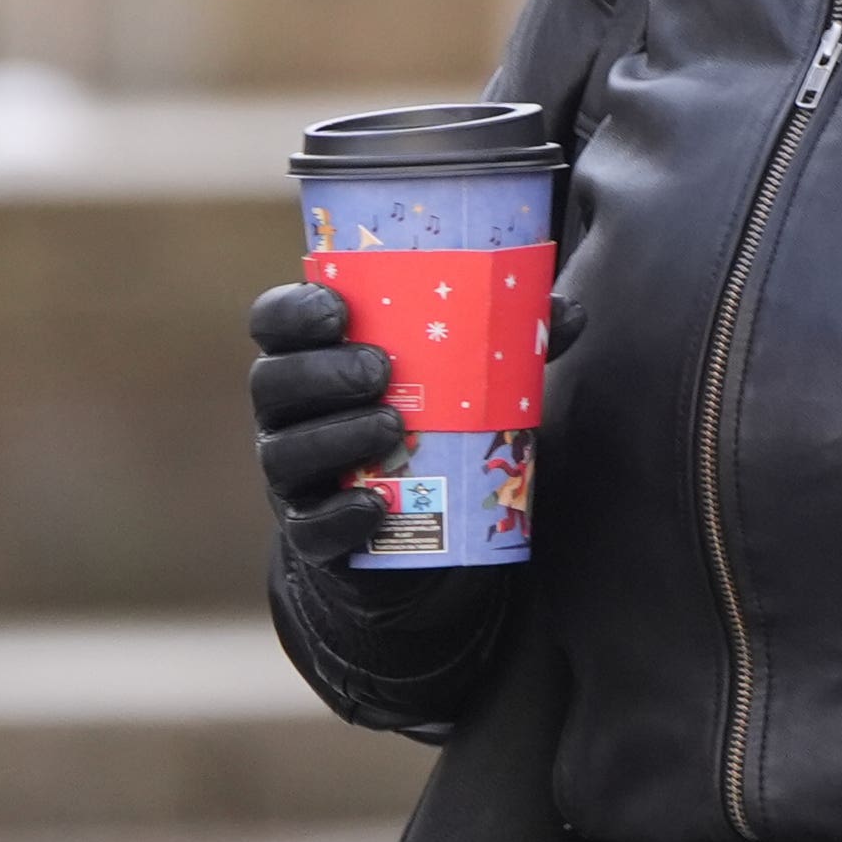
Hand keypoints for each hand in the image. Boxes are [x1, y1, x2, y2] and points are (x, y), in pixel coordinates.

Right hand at [248, 278, 585, 566]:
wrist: (416, 529)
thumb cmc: (430, 425)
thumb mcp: (462, 379)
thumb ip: (506, 342)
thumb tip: (569, 311)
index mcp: (313, 357)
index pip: (274, 321)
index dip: (293, 310)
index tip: (338, 308)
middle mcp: (289, 413)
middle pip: (272, 382)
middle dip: (321, 372)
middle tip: (381, 368)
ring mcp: (293, 476)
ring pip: (285, 453)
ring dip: (336, 436)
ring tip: (393, 428)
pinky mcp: (311, 533)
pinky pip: (309, 528)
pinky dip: (340, 516)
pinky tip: (376, 506)